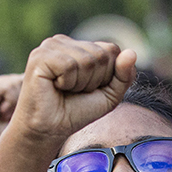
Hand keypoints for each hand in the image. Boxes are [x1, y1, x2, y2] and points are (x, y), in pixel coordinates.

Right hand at [10, 36, 136, 143]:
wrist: (49, 130)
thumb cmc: (76, 112)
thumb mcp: (109, 95)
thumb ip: (124, 75)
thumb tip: (131, 52)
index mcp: (79, 46)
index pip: (112, 50)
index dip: (107, 76)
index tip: (88, 89)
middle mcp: (64, 41)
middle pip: (102, 55)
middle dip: (94, 81)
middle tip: (74, 92)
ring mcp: (50, 46)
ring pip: (87, 60)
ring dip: (81, 84)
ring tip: (64, 90)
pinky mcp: (40, 57)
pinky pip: (70, 65)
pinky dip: (68, 83)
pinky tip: (54, 87)